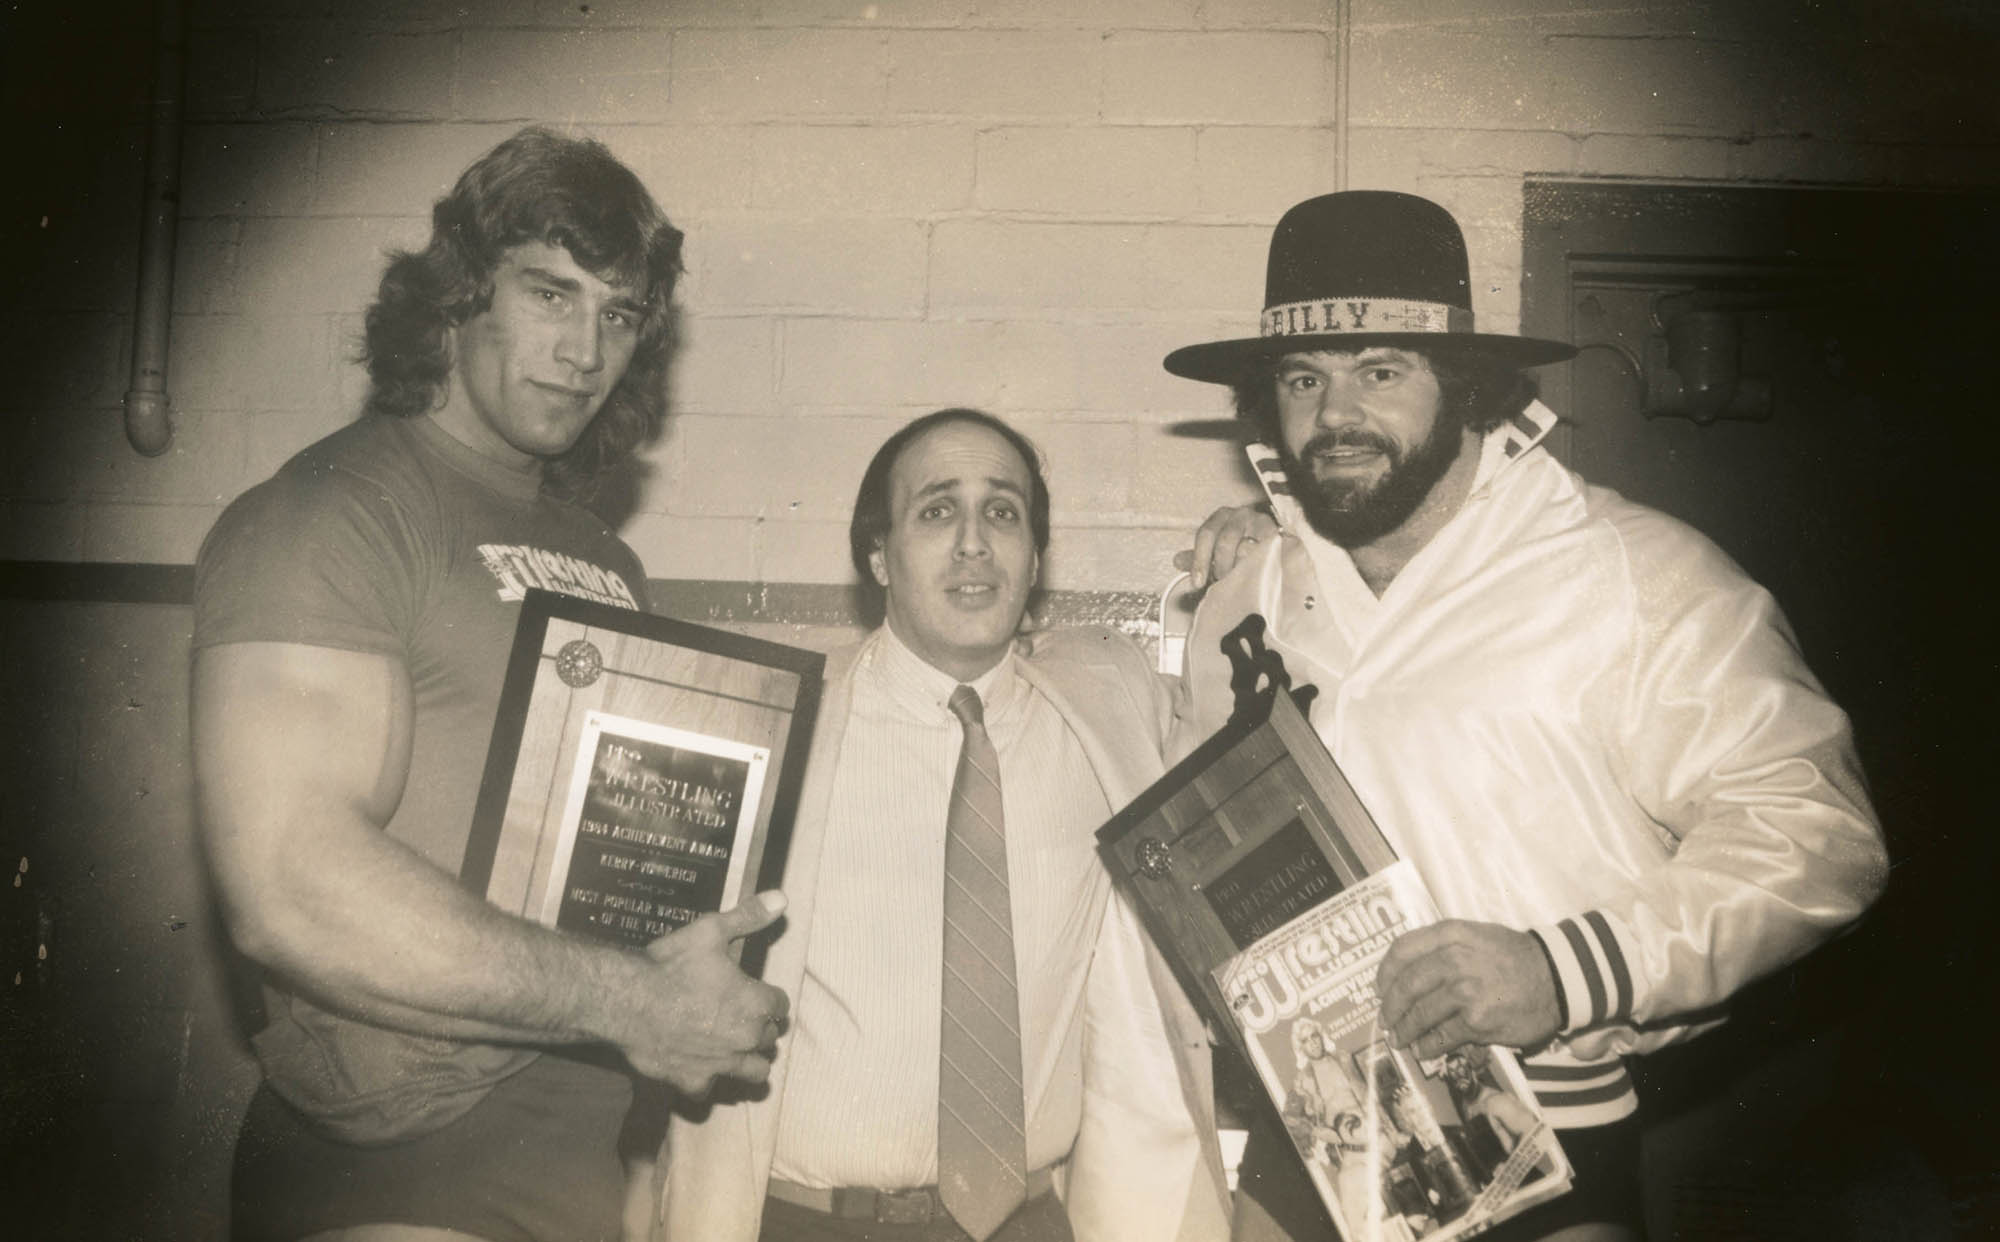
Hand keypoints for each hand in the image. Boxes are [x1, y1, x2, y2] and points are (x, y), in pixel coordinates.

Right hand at [618, 891, 791, 1095]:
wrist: (626, 1000)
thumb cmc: (670, 964)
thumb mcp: (711, 930)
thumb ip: (748, 917)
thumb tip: (781, 899)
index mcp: (756, 1003)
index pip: (781, 1006)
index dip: (768, 997)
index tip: (755, 992)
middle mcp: (746, 1038)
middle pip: (769, 1039)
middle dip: (759, 1028)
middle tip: (739, 1016)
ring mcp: (721, 1064)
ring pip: (755, 1073)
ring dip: (748, 1060)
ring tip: (732, 1047)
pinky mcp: (693, 1081)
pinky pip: (710, 1090)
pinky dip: (706, 1080)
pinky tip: (696, 1065)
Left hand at [1173, 505, 1276, 588]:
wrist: (1269, 545)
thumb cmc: (1237, 548)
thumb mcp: (1214, 553)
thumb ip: (1197, 558)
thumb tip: (1176, 561)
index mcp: (1221, 516)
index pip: (1206, 534)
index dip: (1199, 560)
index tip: (1197, 582)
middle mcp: (1241, 514)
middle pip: (1225, 539)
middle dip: (1220, 564)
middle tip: (1221, 581)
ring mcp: (1261, 522)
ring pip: (1247, 546)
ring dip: (1239, 566)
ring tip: (1238, 579)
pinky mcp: (1278, 534)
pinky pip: (1266, 550)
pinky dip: (1259, 563)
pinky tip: (1254, 574)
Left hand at [1374, 920, 1559, 1058]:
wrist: (1558, 977)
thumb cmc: (1514, 956)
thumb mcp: (1477, 935)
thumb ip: (1443, 945)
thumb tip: (1408, 970)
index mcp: (1451, 934)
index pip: (1402, 950)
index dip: (1385, 972)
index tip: (1380, 988)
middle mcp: (1454, 959)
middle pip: (1406, 985)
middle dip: (1390, 1007)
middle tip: (1386, 1019)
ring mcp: (1465, 991)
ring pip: (1420, 1014)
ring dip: (1405, 1030)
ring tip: (1400, 1039)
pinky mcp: (1477, 1020)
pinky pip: (1442, 1037)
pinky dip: (1428, 1046)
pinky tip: (1423, 1050)